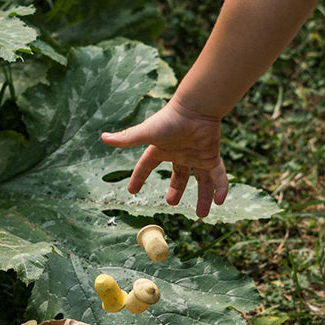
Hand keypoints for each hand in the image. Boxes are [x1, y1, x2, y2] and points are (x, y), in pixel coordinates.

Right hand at [101, 101, 228, 217]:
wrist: (196, 109)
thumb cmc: (170, 119)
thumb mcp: (146, 133)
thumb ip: (127, 138)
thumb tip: (103, 137)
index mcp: (162, 149)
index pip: (147, 166)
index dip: (139, 177)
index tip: (132, 191)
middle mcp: (180, 154)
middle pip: (178, 176)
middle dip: (176, 189)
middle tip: (171, 203)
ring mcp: (197, 156)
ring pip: (201, 181)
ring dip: (203, 197)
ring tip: (202, 215)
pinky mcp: (212, 156)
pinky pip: (219, 176)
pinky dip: (221, 188)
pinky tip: (220, 201)